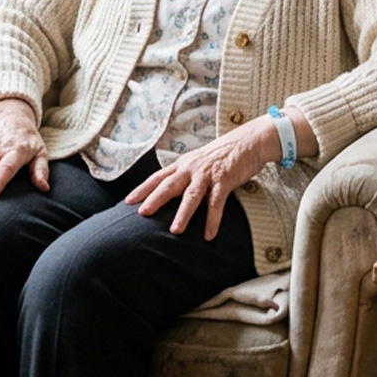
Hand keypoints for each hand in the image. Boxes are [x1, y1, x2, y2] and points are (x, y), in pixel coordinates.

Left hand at [125, 119, 279, 239]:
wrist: (248, 141)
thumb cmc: (222, 155)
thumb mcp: (199, 163)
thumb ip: (185, 176)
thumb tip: (170, 193)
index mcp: (183, 164)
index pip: (158, 177)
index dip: (142, 189)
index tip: (128, 201)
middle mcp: (192, 168)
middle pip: (169, 184)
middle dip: (154, 199)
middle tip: (142, 214)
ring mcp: (208, 174)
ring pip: (192, 195)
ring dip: (183, 213)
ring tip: (175, 231)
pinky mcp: (225, 179)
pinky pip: (217, 202)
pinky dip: (212, 219)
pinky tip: (209, 235)